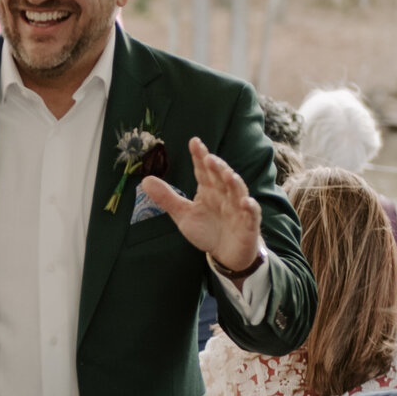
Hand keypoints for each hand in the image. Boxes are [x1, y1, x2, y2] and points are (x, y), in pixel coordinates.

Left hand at [139, 136, 261, 271]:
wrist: (226, 253)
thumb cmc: (207, 229)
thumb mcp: (183, 214)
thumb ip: (167, 198)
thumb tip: (144, 180)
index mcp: (208, 189)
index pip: (203, 170)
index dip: (199, 156)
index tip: (194, 142)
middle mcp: (224, 194)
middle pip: (221, 177)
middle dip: (217, 167)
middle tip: (208, 158)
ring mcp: (238, 208)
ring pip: (238, 191)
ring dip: (234, 182)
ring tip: (228, 174)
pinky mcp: (248, 224)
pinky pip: (252, 214)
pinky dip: (250, 207)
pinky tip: (246, 202)